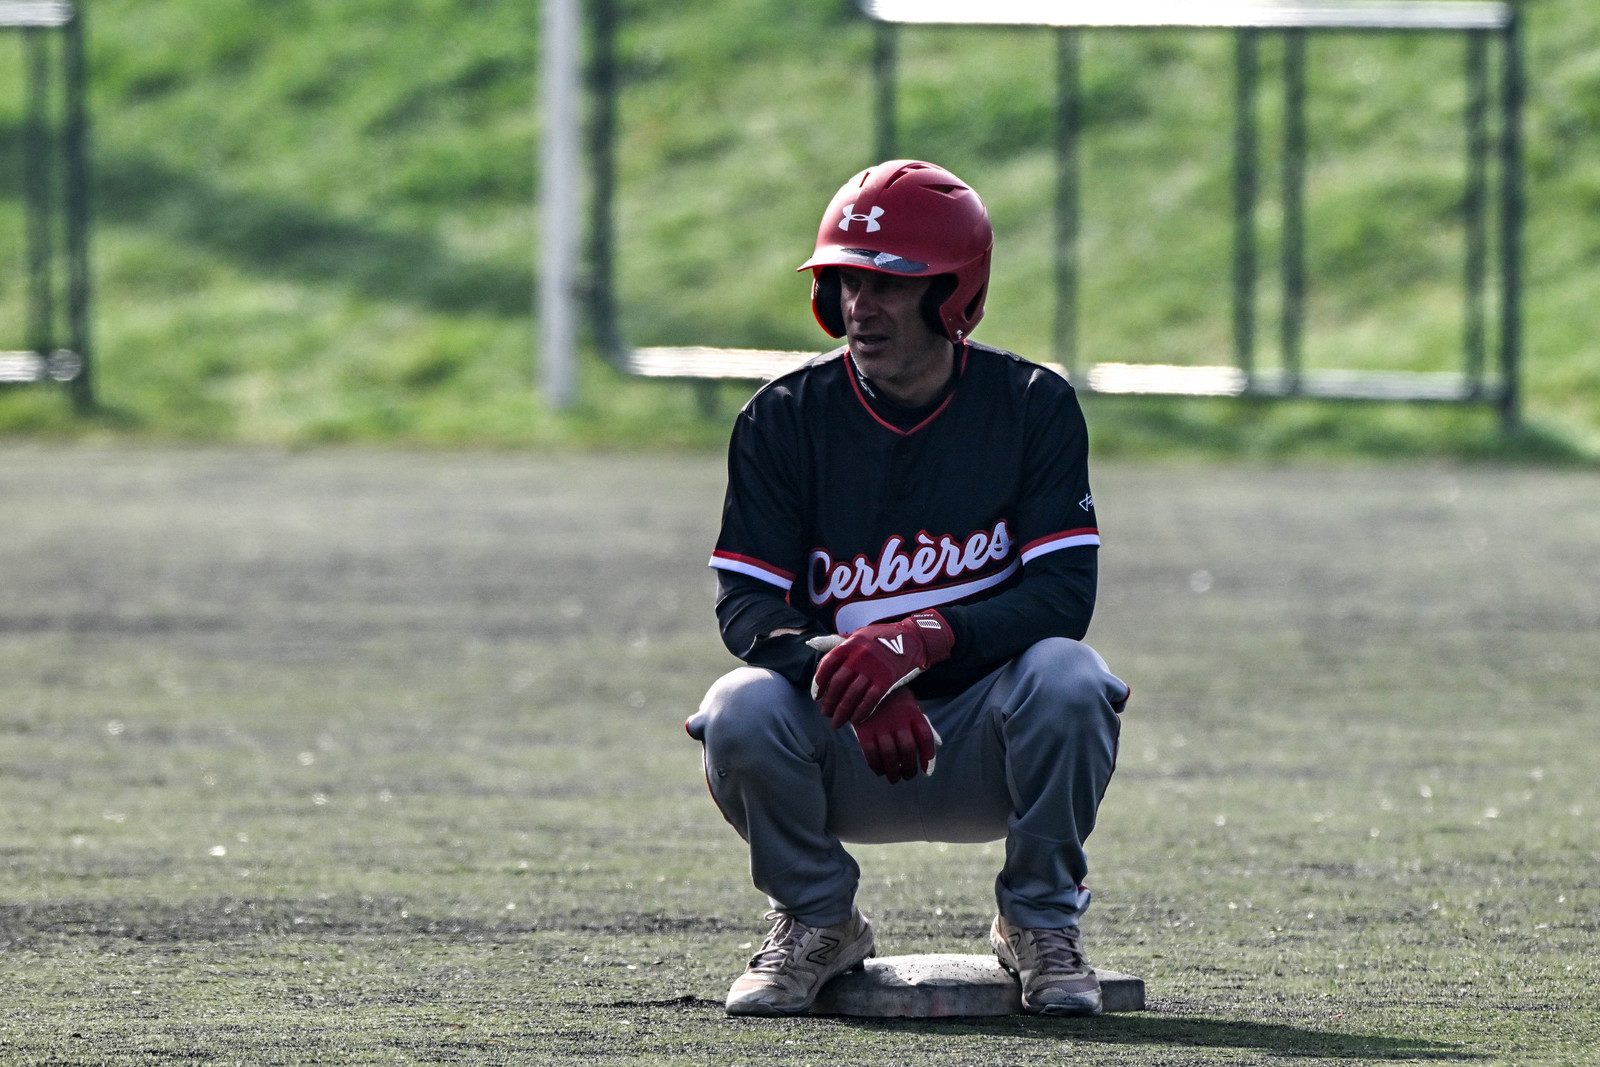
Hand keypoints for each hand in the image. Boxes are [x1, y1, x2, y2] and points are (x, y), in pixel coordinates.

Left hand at [809, 610, 954, 726]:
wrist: (911, 638)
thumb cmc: (881, 638)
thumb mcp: (858, 634)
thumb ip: (837, 642)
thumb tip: (812, 643)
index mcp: (849, 645)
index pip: (827, 666)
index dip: (819, 684)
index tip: (817, 696)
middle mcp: (858, 656)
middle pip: (837, 684)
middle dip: (829, 702)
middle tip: (826, 714)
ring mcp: (872, 669)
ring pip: (851, 695)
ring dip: (842, 711)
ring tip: (837, 721)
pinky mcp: (886, 680)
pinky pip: (869, 701)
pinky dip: (860, 712)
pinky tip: (855, 720)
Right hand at [852, 688, 940, 783]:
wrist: (865, 686)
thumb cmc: (892, 699)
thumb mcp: (909, 704)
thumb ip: (918, 724)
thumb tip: (929, 751)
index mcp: (912, 713)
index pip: (925, 738)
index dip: (927, 756)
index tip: (925, 769)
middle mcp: (898, 719)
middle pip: (908, 749)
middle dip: (909, 768)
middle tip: (907, 776)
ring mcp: (880, 725)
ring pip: (890, 755)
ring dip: (893, 771)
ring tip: (894, 778)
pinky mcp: (864, 731)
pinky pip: (871, 753)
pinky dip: (876, 766)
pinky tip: (879, 770)